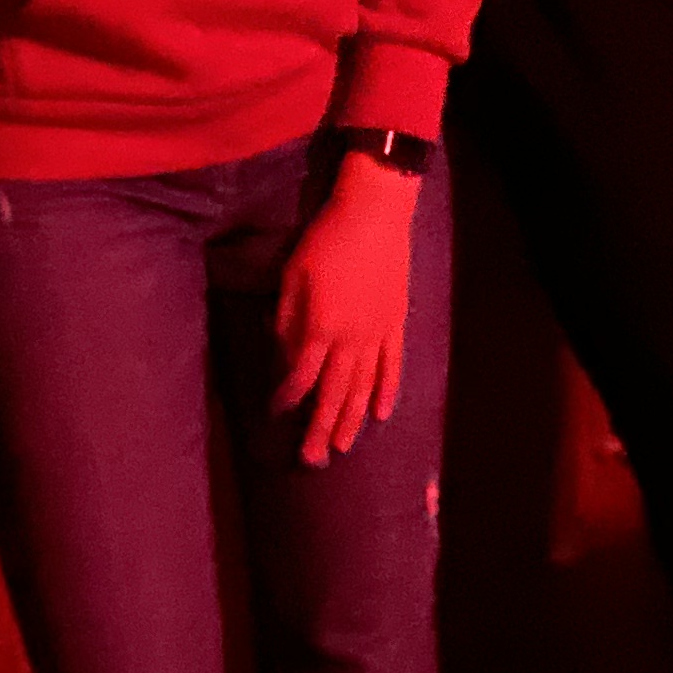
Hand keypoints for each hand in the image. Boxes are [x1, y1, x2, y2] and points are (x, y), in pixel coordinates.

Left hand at [272, 159, 419, 466]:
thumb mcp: (292, 275)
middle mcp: (351, 339)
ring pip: (363, 387)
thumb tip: (283, 354)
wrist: (375, 212)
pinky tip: (380, 413)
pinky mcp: (396, 322)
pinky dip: (387, 391)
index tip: (276, 413)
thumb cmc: (326, 238)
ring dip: (351, 419)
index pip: (300, 377)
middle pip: (333, 393)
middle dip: (320, 429)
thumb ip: (287, 319)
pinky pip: (392, 365)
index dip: (287, 398)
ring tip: (342, 447)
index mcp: (321, 327)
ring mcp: (378, 333)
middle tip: (311, 461)